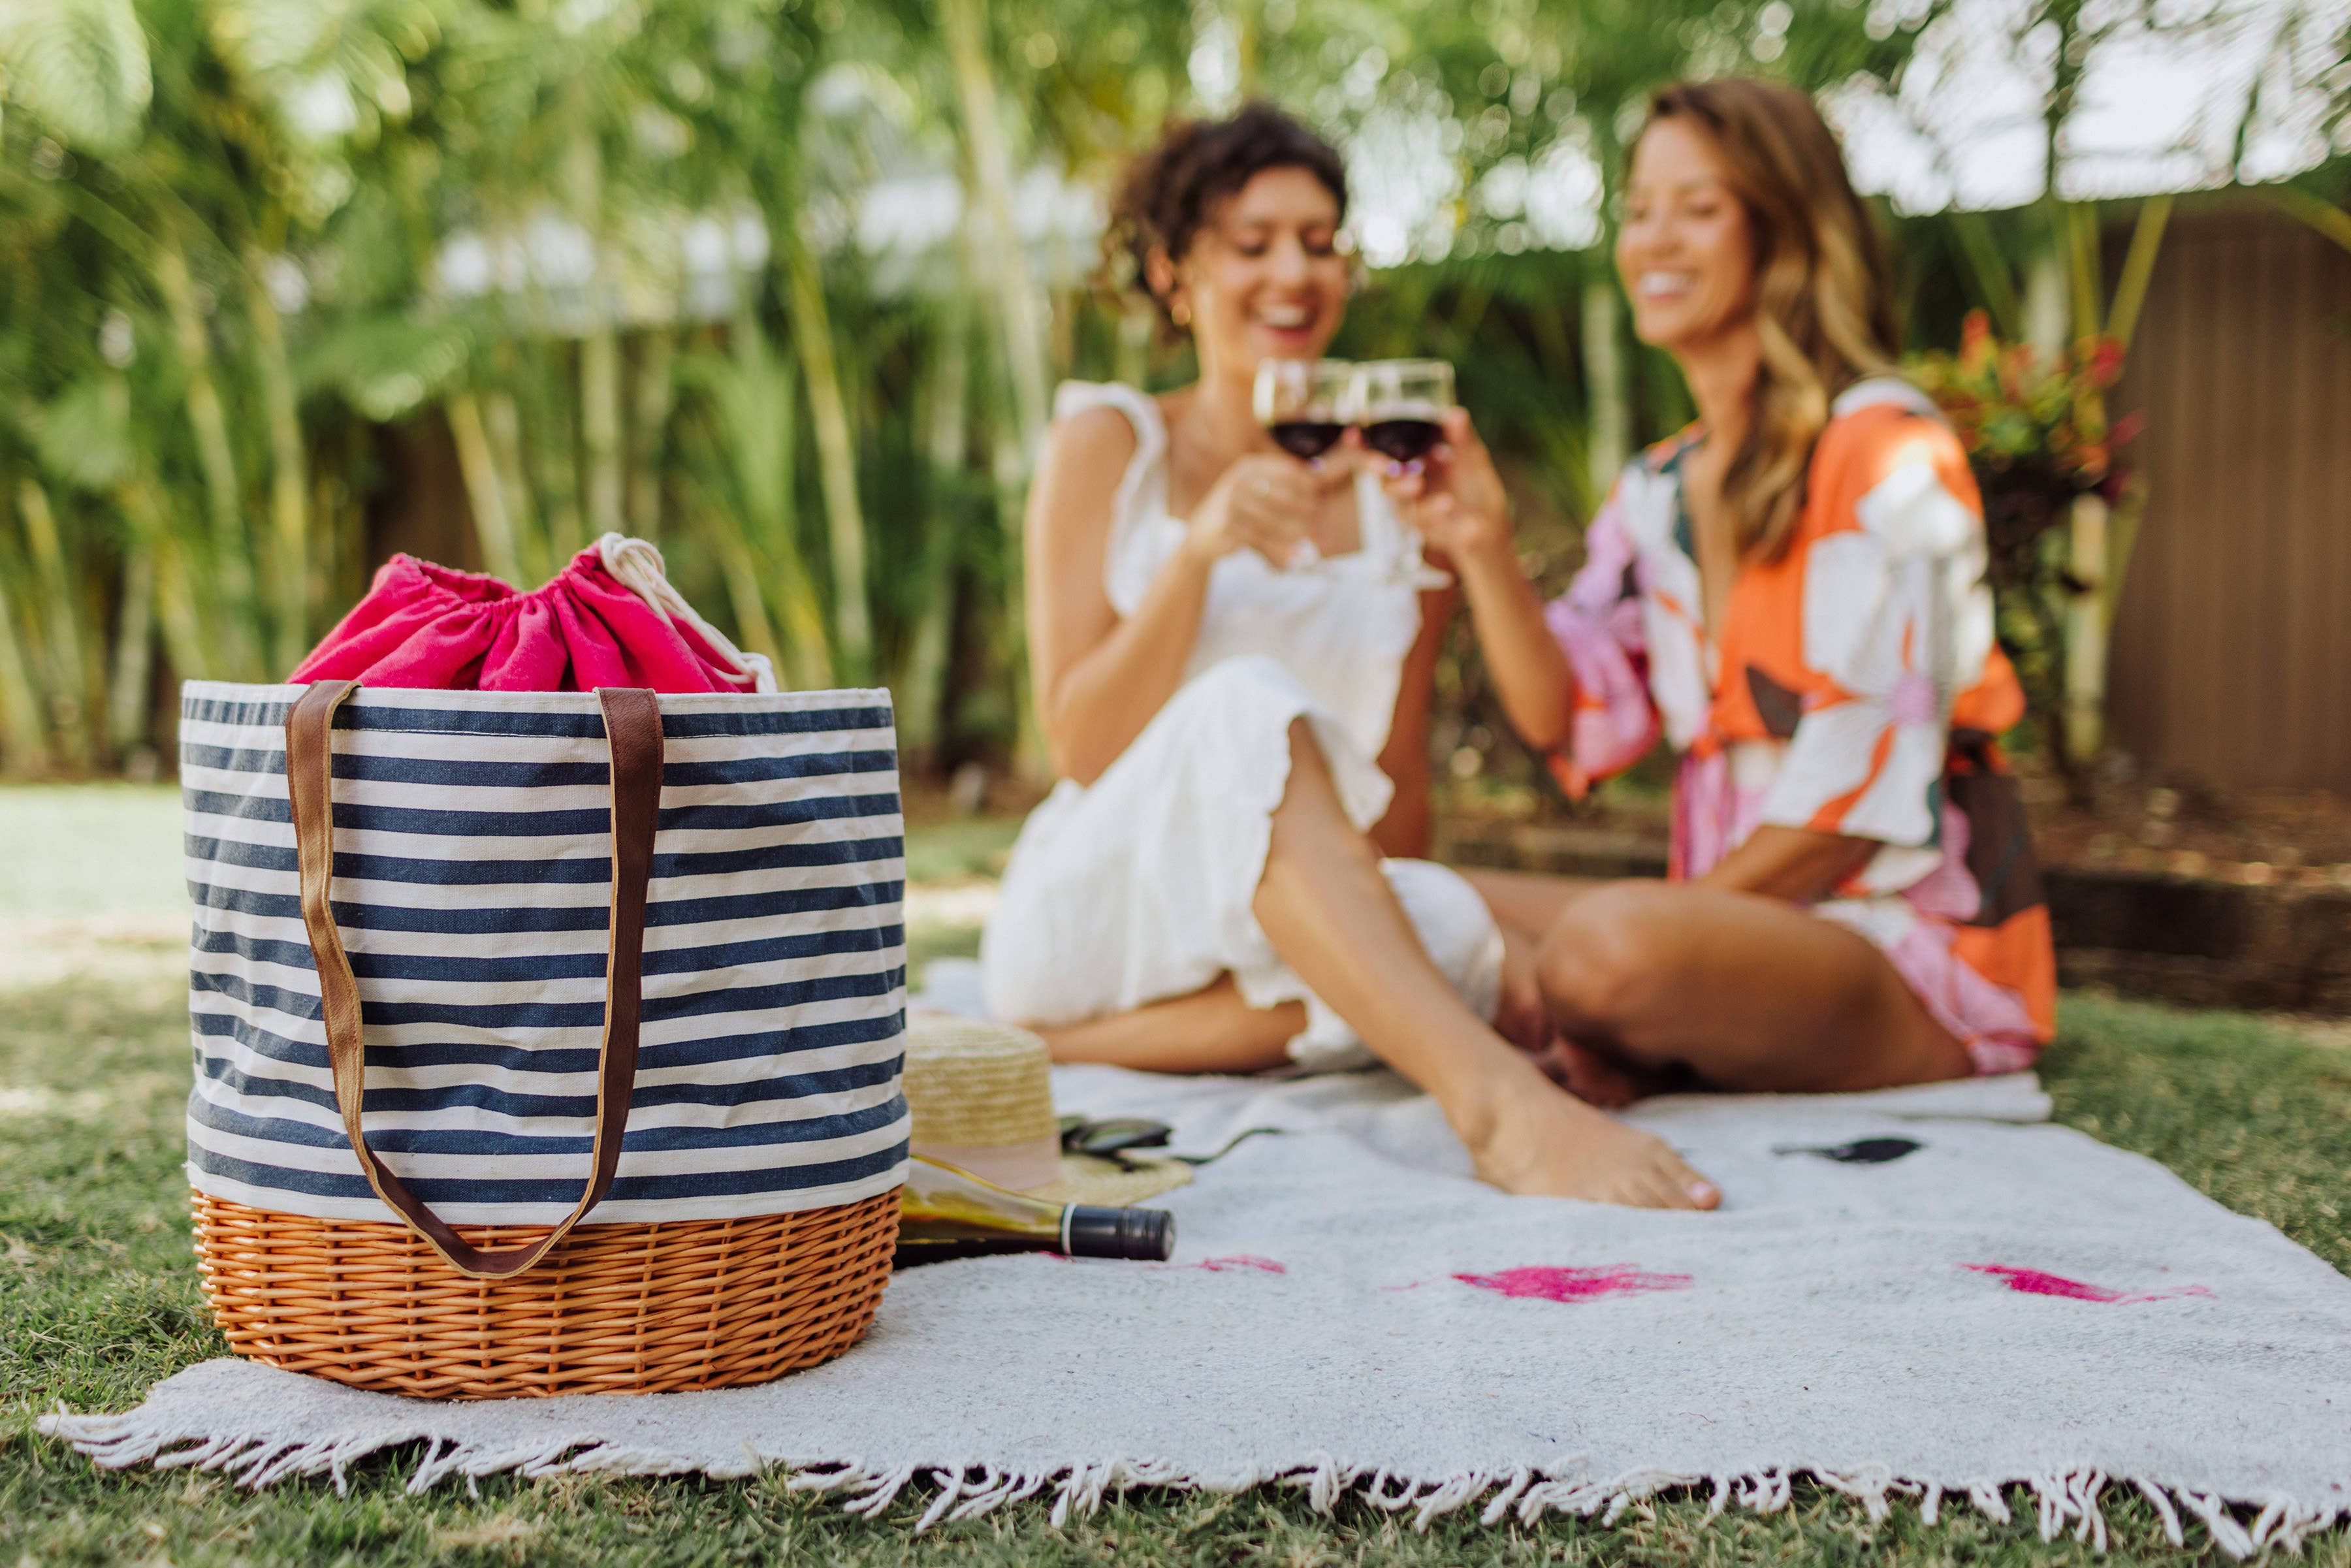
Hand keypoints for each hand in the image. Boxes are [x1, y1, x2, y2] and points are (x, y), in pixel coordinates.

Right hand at [1183, 454, 1340, 569]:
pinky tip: (1294, 560)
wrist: (1201, 538)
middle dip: (1310, 515)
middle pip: (1287, 497)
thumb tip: (1324, 479)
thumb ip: (1286, 487)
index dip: (1313, 487)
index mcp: (1251, 466)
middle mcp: (1240, 479)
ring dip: (1298, 536)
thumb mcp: (1258, 493)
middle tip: (1325, 530)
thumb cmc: (1240, 515)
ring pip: (1276, 521)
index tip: (1327, 501)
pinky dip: (1279, 551)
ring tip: (1316, 546)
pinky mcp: (1227, 525)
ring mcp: (1232, 501)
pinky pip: (1261, 540)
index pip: (1291, 472)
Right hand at [1367, 408, 1511, 568]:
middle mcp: (1404, 481)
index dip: (1362, 445)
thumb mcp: (1473, 458)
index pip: (1382, 450)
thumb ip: (1462, 438)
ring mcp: (1409, 504)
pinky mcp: (1419, 526)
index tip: (1353, 435)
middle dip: (1383, 471)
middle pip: (1382, 476)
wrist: (1489, 523)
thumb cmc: (1476, 486)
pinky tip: (1448, 504)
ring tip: (1426, 488)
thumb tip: (1456, 414)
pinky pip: (1417, 519)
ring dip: (1407, 491)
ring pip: (1396, 499)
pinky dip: (1431, 511)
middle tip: (1394, 467)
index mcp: (1412, 459)